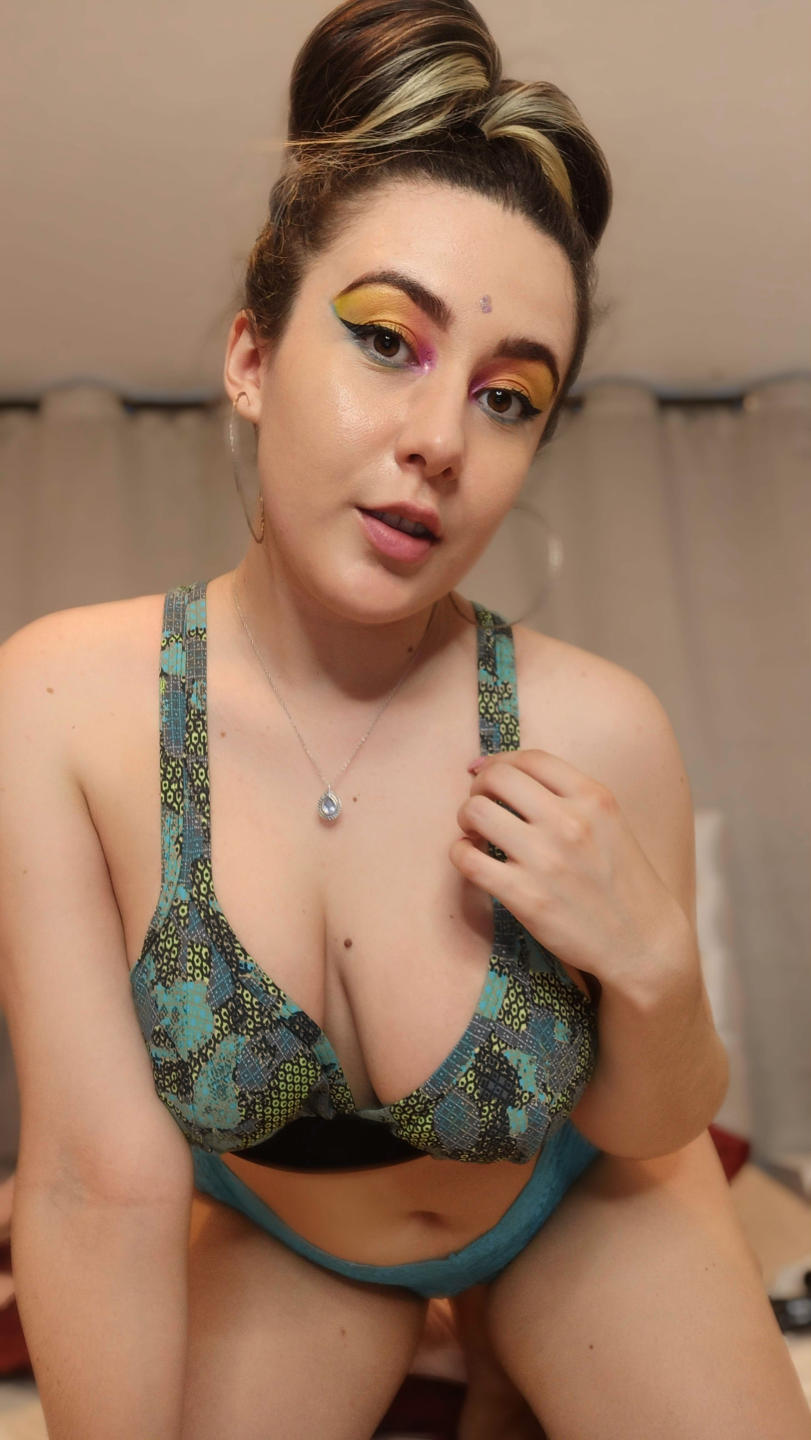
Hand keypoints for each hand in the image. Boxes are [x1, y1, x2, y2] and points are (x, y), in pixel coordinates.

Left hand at [449, 749, 692, 1001]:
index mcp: (593, 798)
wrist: (641, 942)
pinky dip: (460, 853)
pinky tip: (472, 858)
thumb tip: (506, 772)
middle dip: (479, 788)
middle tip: (482, 806)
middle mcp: (568, 822)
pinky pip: (467, 859)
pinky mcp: (525, 896)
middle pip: (497, 778)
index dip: (500, 761)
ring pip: (476, 813)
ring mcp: (545, 859)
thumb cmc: (622, 880)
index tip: (487, 774)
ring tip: (476, 834)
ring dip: (466, 819)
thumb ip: (567, 796)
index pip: (530, 758)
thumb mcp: (609, 823)